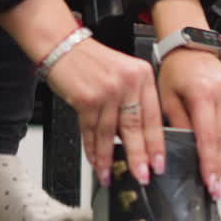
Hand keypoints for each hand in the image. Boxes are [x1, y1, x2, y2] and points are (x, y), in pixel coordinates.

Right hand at [44, 38, 163, 186]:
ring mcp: (107, 90)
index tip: (158, 164)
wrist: (63, 45)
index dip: (155, 145)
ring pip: (111, 133)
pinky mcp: (87, 98)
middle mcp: (128, 82)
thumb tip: (135, 141)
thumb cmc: (91, 62)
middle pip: (135, 128)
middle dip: (137, 157)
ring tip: (109, 174)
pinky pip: (91, 131)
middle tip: (141, 175)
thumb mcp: (121, 75)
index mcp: (142, 76)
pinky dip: (92, 148)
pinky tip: (95, 160)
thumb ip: (132, 103)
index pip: (153, 117)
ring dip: (109, 158)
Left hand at [156, 48, 220, 198]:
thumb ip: (176, 126)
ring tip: (208, 172)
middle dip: (215, 167)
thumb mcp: (166, 98)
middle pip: (220, 141)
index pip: (208, 137)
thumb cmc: (176, 70)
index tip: (211, 184)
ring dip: (216, 153)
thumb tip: (181, 152)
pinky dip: (218, 138)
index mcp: (204, 94)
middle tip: (212, 190)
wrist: (191, 50)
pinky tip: (210, 144)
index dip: (210, 164)